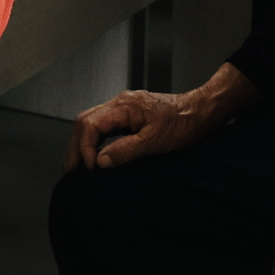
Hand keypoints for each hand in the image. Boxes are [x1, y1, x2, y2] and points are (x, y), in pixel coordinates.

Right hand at [71, 83, 215, 170]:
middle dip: (76, 146)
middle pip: (85, 122)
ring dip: (83, 144)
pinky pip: (104, 126)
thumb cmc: (184, 123)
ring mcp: (124, 109)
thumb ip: (125, 150)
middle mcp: (120, 104)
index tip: (91, 168)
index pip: (90, 124)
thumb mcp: (155, 141)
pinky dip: (95, 141)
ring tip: (79, 165)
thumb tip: (101, 161)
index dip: (85, 148)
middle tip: (72, 170)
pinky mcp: (129, 116)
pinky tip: (96, 155)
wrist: (201, 112)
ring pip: (92, 123)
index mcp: (124, 106)